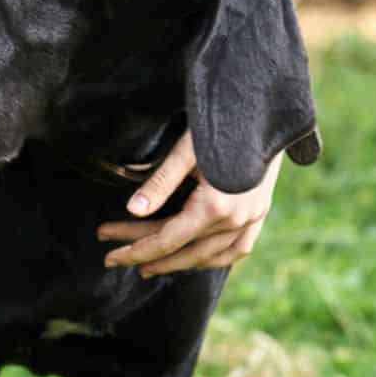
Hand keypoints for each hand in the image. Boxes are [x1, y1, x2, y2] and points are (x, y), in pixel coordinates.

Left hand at [97, 132, 279, 276]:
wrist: (265, 112)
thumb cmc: (222, 124)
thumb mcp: (186, 151)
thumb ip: (160, 183)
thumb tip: (133, 209)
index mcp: (214, 208)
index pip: (166, 241)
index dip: (135, 250)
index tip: (110, 256)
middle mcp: (235, 220)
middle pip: (183, 251)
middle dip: (146, 256)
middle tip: (113, 257)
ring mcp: (251, 219)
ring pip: (210, 256)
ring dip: (178, 263)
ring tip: (150, 264)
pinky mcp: (260, 212)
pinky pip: (237, 249)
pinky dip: (214, 258)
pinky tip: (196, 259)